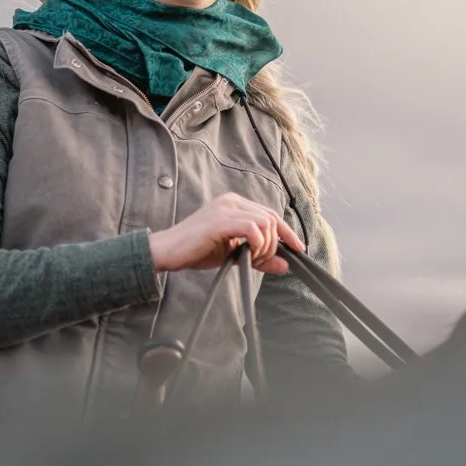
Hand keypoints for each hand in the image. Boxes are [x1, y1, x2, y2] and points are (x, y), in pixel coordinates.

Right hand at [148, 192, 302, 274]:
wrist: (166, 251)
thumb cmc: (196, 251)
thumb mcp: (234, 254)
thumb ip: (259, 257)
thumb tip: (285, 265)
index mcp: (235, 204)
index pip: (271, 214)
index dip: (287, 232)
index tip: (298, 249)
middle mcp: (232, 201)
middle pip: (271, 218)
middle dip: (276, 243)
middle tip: (263, 261)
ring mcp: (226, 208)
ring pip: (265, 223)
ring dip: (265, 246)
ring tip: (252, 259)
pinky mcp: (220, 220)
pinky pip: (253, 228)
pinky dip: (257, 244)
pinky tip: (248, 254)